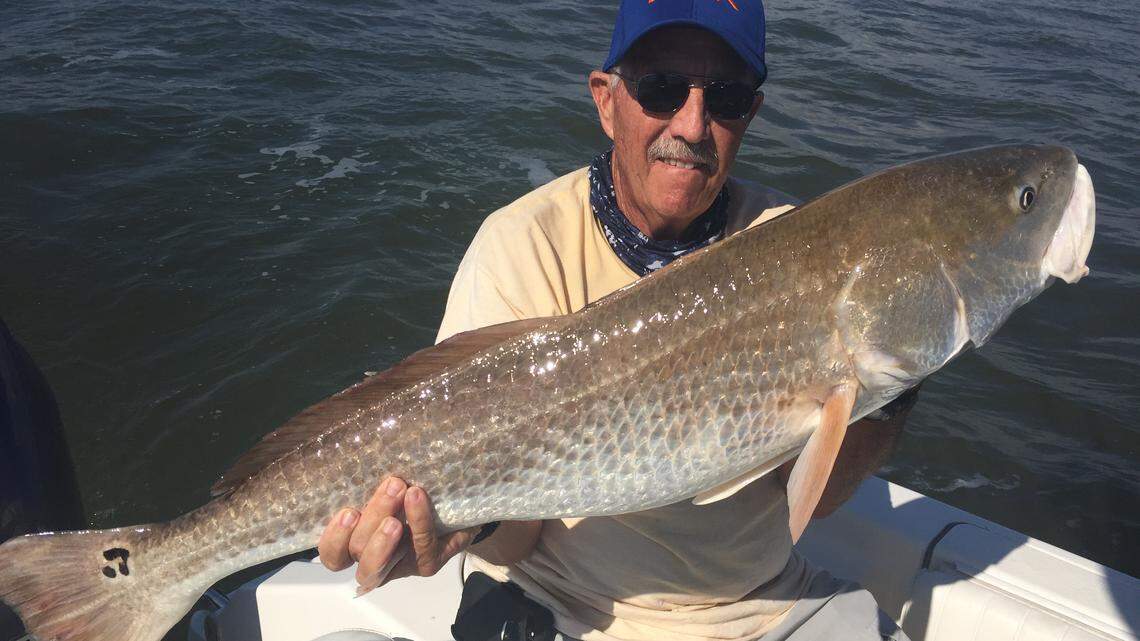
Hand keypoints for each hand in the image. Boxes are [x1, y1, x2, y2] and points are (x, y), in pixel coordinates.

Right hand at [318, 476, 478, 592]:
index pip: (332, 554)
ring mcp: (399, 566)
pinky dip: (419, 520)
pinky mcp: (426, 564)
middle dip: (372, 518)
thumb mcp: (387, 485)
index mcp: (355, 543)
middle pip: (357, 551)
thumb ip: (370, 480)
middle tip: (392, 486)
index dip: (335, 537)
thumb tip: (361, 450)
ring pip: (380, 563)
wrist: (457, 504)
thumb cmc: (410, 491)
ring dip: (386, 534)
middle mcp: (372, 560)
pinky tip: (418, 496)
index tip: (348, 511)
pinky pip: (422, 547)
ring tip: (402, 499)